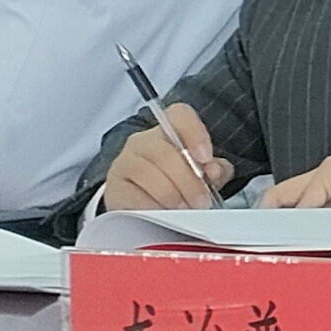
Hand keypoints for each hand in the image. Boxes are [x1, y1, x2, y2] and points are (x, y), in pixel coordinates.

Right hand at [101, 107, 226, 211]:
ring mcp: (125, 162)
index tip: (206, 158)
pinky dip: (152, 207)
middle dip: (187, 180)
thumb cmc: (177, 181)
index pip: (180, 115)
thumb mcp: (202, 172)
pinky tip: (163, 214)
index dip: (195, 133)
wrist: (142, 200)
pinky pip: (132, 195)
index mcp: (169, 130)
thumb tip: (215, 171)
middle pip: (164, 151)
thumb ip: (215, 169)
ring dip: (170, 195)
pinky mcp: (114, 187)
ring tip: (184, 209)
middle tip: (201, 200)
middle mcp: (143, 141)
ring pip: (146, 173)